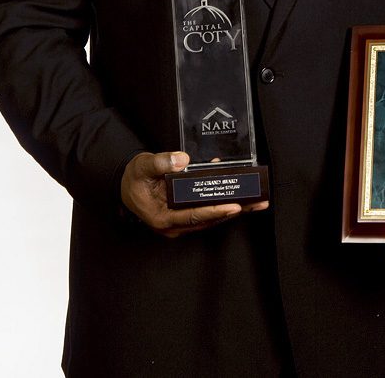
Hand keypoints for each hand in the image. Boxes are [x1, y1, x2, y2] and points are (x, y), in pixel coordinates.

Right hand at [120, 151, 268, 238]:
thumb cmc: (134, 179)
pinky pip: (208, 211)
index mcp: (162, 218)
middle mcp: (174, 225)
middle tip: (258, 202)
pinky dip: (223, 202)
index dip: (215, 211)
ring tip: (257, 201)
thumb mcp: (142, 166)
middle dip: (234, 211)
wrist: (127, 186)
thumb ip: (160, 162)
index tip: (234, 206)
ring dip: (234, 209)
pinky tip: (238, 190)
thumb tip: (183, 160)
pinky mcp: (186, 216)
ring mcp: (181, 223)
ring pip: (212, 217)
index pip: (193, 216)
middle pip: (208, 218)